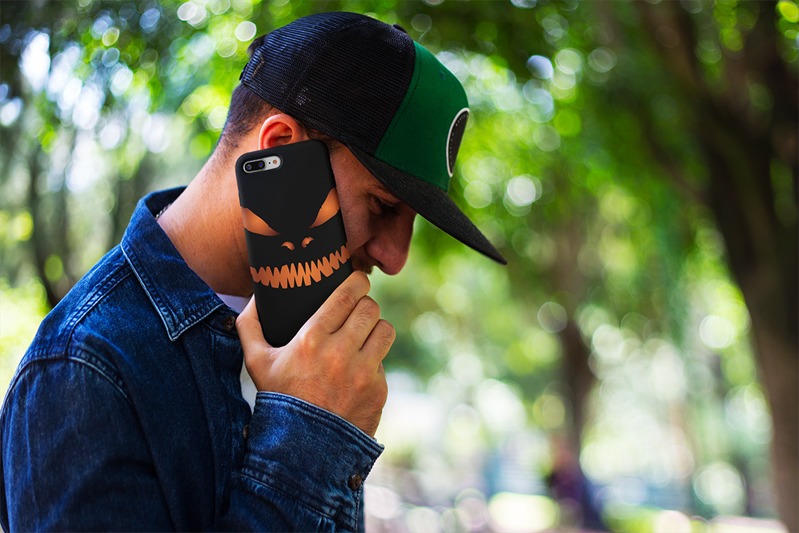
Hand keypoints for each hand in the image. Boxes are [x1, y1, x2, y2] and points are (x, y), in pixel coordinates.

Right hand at [236, 272, 393, 436]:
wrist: (302, 449)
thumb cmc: (278, 399)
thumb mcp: (256, 362)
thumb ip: (249, 326)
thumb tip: (253, 297)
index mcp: (312, 339)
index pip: (348, 295)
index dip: (357, 282)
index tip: (358, 280)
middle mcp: (341, 353)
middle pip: (370, 308)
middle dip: (365, 305)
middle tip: (358, 309)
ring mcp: (363, 373)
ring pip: (385, 330)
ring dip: (375, 329)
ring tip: (365, 334)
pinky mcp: (378, 390)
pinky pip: (383, 362)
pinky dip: (373, 362)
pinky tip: (358, 369)